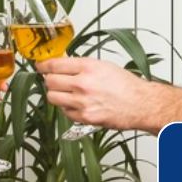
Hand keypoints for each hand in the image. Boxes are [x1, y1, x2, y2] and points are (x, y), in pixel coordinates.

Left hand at [36, 56, 153, 130]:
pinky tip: (78, 104)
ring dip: (56, 94)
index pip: (53, 65)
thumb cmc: (126, 85)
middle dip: (49, 80)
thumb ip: (80, 65)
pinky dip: (67, 108)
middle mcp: (83, 84)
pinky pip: (65, 112)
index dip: (42, 66)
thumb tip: (62, 63)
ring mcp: (82, 102)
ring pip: (53, 97)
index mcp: (87, 67)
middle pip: (49, 81)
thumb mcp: (103, 65)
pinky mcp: (84, 117)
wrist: (141, 104)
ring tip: (66, 93)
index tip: (40, 66)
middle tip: (54, 80)